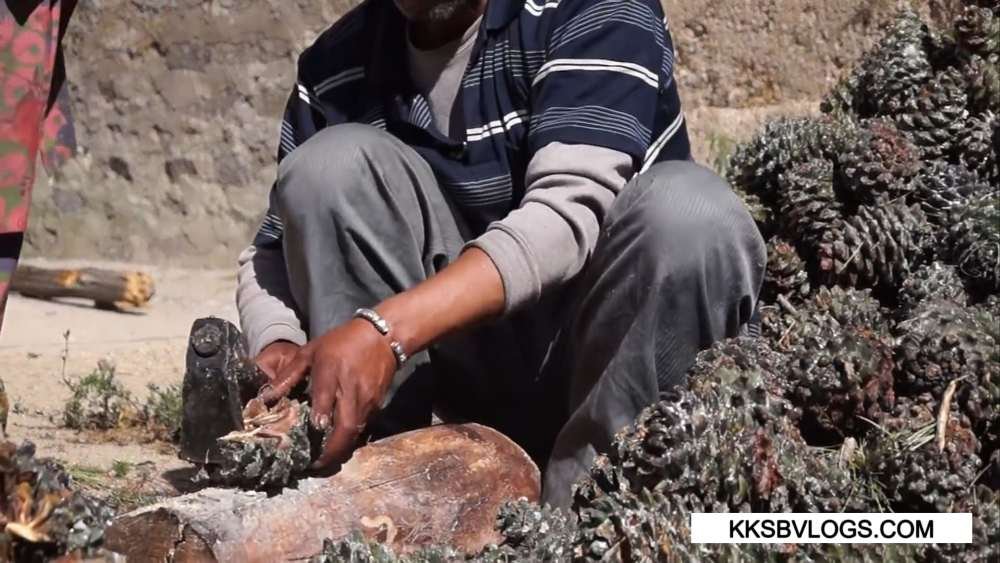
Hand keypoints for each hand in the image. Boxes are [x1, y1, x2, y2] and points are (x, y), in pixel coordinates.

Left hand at [260, 319, 395, 467]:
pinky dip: (351, 439)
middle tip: (316, 465)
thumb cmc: (340, 343)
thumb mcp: (310, 351)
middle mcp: (351, 387)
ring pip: (356, 431)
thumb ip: (288, 375)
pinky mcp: (377, 404)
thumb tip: (265, 397)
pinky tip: (338, 444)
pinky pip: (363, 426)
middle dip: (332, 450)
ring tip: (324, 460)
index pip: (325, 399)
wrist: (381, 336)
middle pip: (346, 425)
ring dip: (341, 449)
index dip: (319, 421)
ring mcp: (367, 398)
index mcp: (331, 370)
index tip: (308, 440)